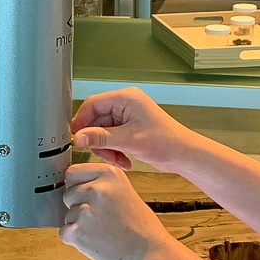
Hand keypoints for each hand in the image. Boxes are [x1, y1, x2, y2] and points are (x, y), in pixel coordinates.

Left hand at [60, 160, 179, 259]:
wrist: (149, 255)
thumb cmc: (141, 227)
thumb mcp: (125, 192)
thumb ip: (101, 185)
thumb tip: (76, 186)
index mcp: (110, 174)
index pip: (72, 172)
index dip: (77, 186)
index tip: (88, 197)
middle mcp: (97, 189)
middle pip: (68, 193)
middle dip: (78, 206)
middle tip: (101, 218)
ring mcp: (86, 210)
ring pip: (67, 214)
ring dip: (79, 224)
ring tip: (103, 231)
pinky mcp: (79, 232)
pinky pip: (65, 232)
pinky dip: (75, 239)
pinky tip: (96, 241)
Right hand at [71, 88, 197, 171]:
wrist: (184, 155)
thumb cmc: (166, 142)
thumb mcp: (129, 140)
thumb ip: (101, 138)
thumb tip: (79, 137)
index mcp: (126, 98)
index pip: (92, 104)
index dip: (81, 121)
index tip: (76, 138)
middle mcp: (125, 105)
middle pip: (96, 121)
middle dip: (98, 141)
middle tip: (104, 154)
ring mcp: (127, 117)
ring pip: (102, 133)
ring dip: (107, 149)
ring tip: (118, 160)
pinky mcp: (129, 129)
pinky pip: (110, 139)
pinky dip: (114, 151)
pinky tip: (124, 160)